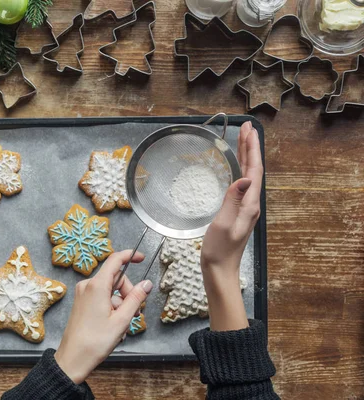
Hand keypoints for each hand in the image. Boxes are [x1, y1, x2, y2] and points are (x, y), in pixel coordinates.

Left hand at [54, 250, 152, 383]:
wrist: (73, 358)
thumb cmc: (95, 341)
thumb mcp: (121, 320)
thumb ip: (135, 298)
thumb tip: (146, 284)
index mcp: (96, 286)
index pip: (115, 261)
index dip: (129, 256)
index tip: (141, 258)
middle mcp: (87, 286)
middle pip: (115, 279)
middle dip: (127, 293)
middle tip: (134, 314)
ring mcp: (83, 294)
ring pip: (109, 291)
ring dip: (120, 305)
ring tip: (121, 326)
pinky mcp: (81, 303)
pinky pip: (101, 298)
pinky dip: (111, 308)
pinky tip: (113, 327)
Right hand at [201, 121, 262, 330]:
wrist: (219, 270)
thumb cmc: (220, 250)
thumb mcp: (224, 224)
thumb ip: (233, 200)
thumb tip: (244, 179)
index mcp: (250, 204)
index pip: (254, 170)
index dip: (252, 149)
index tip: (248, 130)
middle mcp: (251, 204)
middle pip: (253, 170)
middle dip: (250, 147)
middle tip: (246, 127)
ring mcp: (245, 207)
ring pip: (248, 175)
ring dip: (246, 156)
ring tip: (242, 139)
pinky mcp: (237, 211)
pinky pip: (242, 183)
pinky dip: (240, 169)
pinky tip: (236, 166)